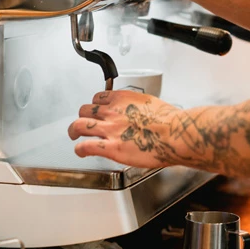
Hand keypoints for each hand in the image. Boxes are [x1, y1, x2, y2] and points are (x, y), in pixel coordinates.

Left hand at [68, 89, 189, 168]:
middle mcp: (113, 112)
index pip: (99, 97)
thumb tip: (140, 111)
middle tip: (84, 121)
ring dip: (74, 130)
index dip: (96, 104)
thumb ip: (139, 106)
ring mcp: (110, 130)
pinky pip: (87, 146)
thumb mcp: (151, 102)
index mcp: (123, 99)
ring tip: (74, 134)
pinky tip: (80, 151)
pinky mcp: (112, 148)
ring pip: (80, 125)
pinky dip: (80, 149)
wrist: (175, 134)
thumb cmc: (170, 120)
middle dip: (84, 115)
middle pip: (86, 109)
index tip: (97, 108)